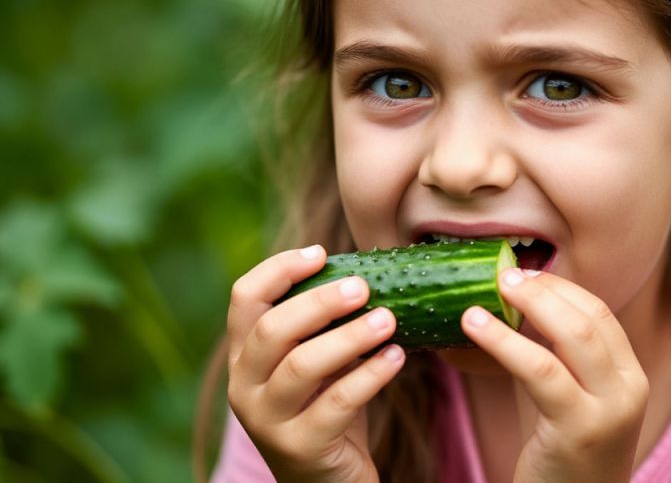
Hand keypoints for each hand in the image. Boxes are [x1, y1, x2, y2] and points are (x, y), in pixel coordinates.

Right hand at [226, 245, 404, 481]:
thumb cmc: (327, 410)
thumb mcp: (317, 364)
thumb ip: (323, 326)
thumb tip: (363, 271)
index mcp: (243, 356)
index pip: (243, 298)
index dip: (279, 269)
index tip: (321, 253)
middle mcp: (243, 386)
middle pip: (271, 329)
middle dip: (319, 301)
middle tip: (364, 286)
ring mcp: (266, 420)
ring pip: (302, 365)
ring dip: (350, 336)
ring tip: (388, 320)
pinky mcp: (299, 448)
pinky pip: (337, 403)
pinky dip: (371, 374)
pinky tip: (397, 356)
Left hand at [462, 269, 647, 482]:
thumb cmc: (564, 457)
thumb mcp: (573, 402)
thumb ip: (558, 361)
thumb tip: (513, 310)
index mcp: (631, 378)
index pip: (601, 314)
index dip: (561, 288)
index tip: (525, 274)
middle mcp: (629, 391)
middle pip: (590, 318)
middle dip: (545, 290)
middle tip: (503, 274)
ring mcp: (609, 411)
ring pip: (571, 337)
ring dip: (528, 305)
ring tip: (488, 291)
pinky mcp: (578, 431)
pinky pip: (540, 371)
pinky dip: (503, 341)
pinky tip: (474, 326)